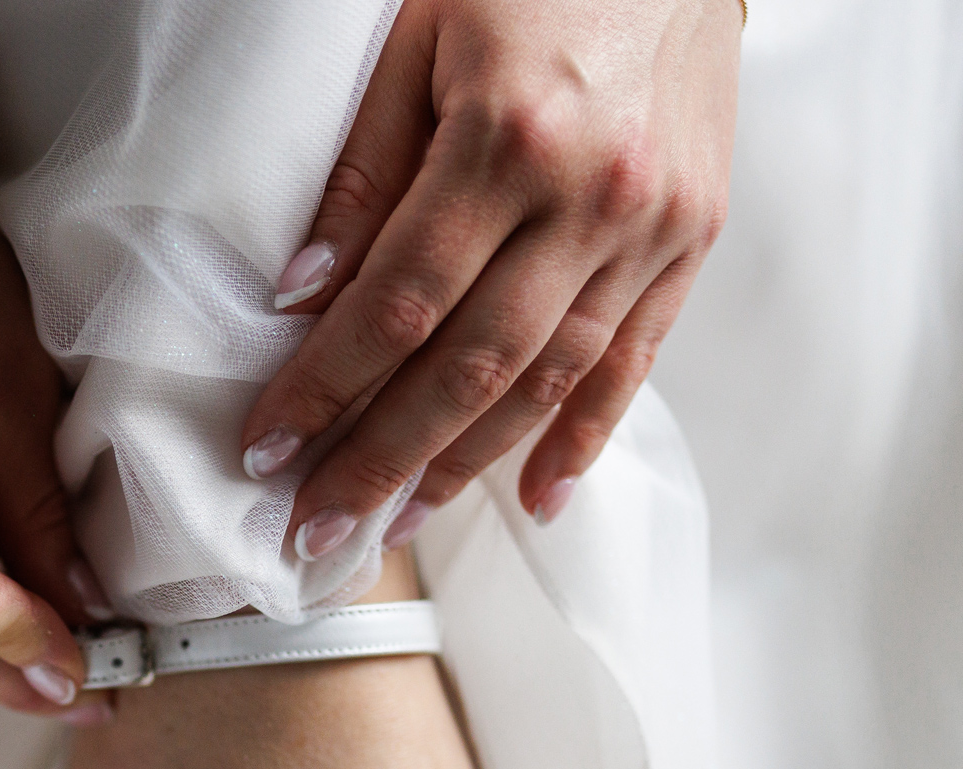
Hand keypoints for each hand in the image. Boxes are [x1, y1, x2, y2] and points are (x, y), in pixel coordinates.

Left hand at [239, 0, 741, 551]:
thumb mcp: (418, 41)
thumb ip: (362, 171)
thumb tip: (302, 295)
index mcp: (513, 137)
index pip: (397, 302)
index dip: (327, 385)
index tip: (269, 445)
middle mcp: (593, 195)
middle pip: (470, 365)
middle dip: (381, 459)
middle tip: (318, 527)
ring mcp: (654, 224)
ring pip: (548, 380)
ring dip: (464, 465)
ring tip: (395, 520)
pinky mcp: (693, 236)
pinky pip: (632, 360)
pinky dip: (581, 438)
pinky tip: (530, 496)